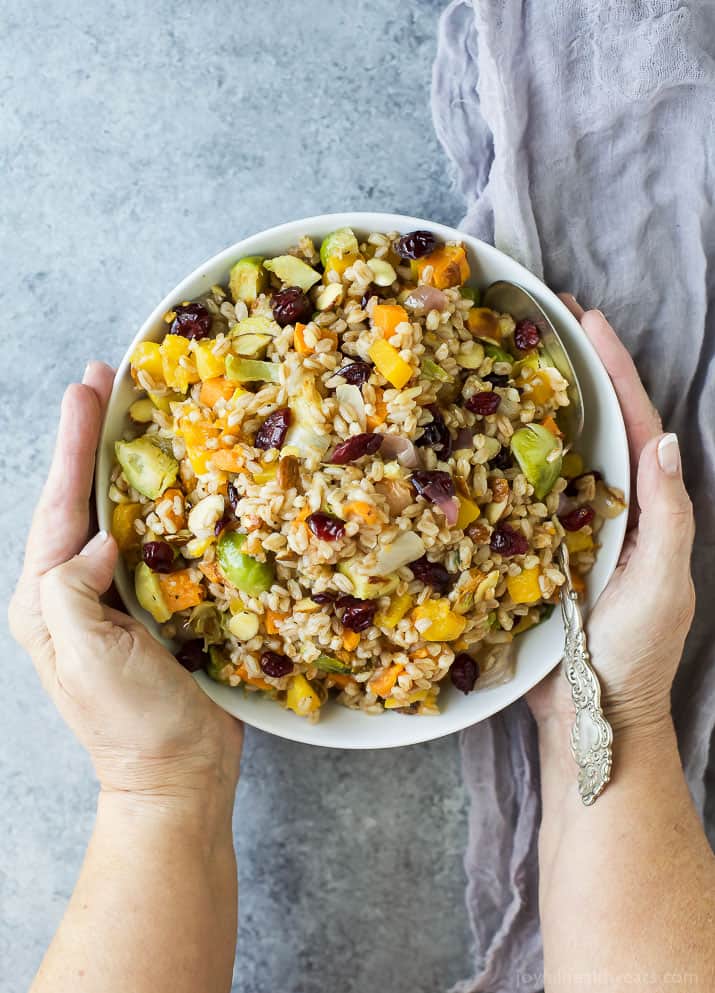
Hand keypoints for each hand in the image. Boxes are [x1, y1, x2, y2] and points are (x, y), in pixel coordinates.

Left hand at [9, 362, 242, 809]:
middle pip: (80, 499)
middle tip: (103, 381)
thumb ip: (72, 591)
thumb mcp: (88, 659)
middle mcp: (73, 592)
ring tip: (133, 413)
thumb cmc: (132, 725)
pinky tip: (173, 480)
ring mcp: (112, 598)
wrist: (177, 775)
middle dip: (89, 439)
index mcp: (47, 601)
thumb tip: (99, 541)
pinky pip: (152, 541)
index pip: (59, 509)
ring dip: (123, 461)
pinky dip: (160, 502)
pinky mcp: (151, 606)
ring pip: (115, 513)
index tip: (86, 392)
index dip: (73, 447)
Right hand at [528, 301, 695, 741]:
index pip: (636, 425)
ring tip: (510, 365)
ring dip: (538, 409)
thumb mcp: (663, 584)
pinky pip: (520, 498)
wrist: (590, 718)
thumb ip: (668, 516)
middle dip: (578, 374)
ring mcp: (571, 531)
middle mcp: (610, 511)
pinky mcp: (536, 553)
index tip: (588, 321)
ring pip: (555, 457)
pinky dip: (505, 462)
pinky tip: (478, 440)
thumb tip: (665, 439)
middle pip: (596, 428)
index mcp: (647, 510)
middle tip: (545, 325)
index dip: (616, 371)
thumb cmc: (633, 656)